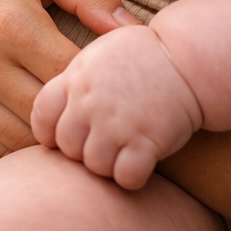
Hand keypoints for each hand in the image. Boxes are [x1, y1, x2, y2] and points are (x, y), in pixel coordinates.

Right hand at [0, 0, 138, 156]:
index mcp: (14, 25)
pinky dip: (24, 146)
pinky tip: (46, 130)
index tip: (124, 79)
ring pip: (25, 140)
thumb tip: (133, 28)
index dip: (106, 83)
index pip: (76, 77)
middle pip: (54, 115)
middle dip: (86, 115)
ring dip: (57, 137)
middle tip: (111, 108)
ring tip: (82, 122)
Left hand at [32, 24, 201, 190]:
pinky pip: (125, 177)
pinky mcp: (145, 142)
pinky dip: (133, 177)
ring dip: (109, 166)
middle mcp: (90, 102)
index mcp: (76, 77)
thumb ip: (77, 78)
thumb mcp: (102, 53)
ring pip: (94, 166)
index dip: (50, 131)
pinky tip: (143, 162)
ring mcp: (116, 123)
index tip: (65, 135)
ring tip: (126, 151)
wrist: (188, 59)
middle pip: (67, 147)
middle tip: (106, 144)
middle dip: (83, 151)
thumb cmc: (146, 55)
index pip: (41, 114)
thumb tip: (59, 102)